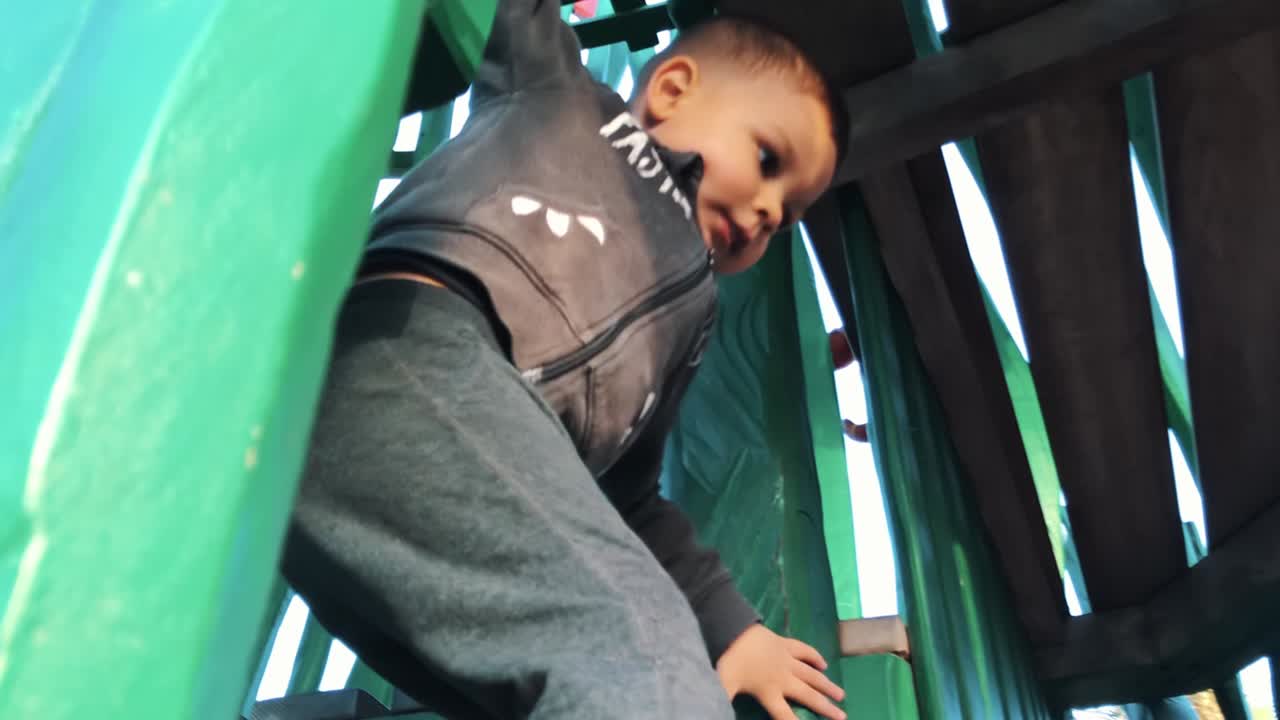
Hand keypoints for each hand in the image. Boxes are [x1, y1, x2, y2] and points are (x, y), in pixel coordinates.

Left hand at [716, 624, 846, 719]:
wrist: (731, 628)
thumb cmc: (727, 659)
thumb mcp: (724, 686)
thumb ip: (724, 703)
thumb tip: (721, 714)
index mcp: (769, 691)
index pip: (785, 715)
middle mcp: (783, 677)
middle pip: (809, 695)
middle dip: (826, 707)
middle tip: (842, 715)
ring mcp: (786, 658)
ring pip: (812, 674)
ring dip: (827, 685)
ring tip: (841, 694)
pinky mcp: (785, 642)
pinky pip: (805, 651)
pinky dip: (815, 657)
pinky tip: (823, 664)